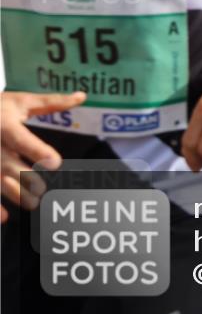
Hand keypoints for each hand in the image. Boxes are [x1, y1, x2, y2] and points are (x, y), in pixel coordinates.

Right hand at [1, 91, 82, 222]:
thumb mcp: (20, 101)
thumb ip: (50, 102)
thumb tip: (82, 96)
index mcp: (4, 124)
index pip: (20, 139)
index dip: (36, 150)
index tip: (55, 162)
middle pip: (7, 164)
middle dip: (25, 178)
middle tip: (44, 190)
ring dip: (13, 194)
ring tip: (33, 203)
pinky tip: (4, 217)